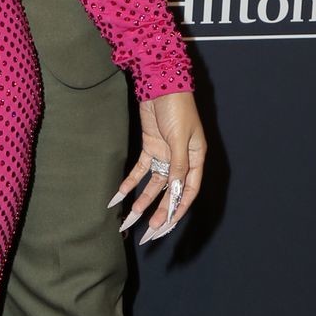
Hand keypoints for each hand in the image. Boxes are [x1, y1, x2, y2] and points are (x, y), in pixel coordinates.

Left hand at [109, 92, 205, 243]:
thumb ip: (178, 164)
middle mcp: (182, 160)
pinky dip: (130, 183)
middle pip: (171, 192)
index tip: (165, 227)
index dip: (177, 210)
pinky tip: (119, 196)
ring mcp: (165, 155)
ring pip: (154, 185)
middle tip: (148, 233)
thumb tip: (176, 190)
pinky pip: (140, 171)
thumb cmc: (177, 107)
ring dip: (143, 201)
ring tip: (130, 219)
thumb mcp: (180, 137)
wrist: (161, 82)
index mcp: (196, 159)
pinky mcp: (150, 147)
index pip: (188, 191)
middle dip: (159, 213)